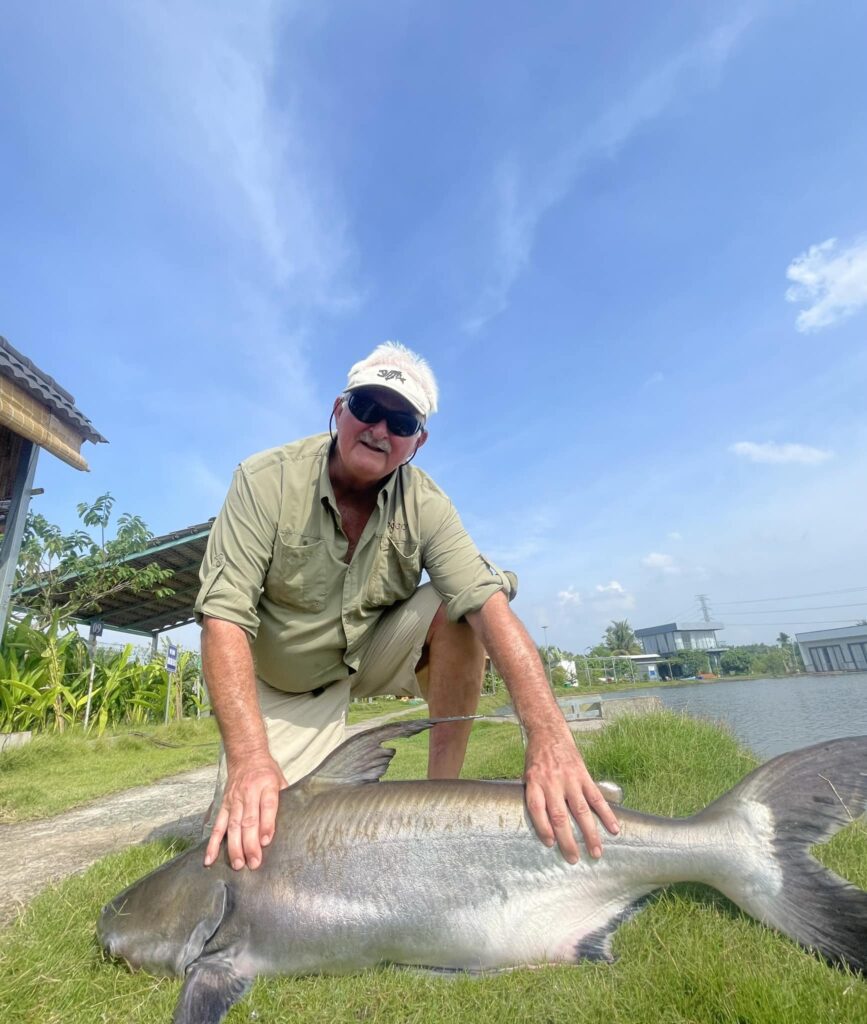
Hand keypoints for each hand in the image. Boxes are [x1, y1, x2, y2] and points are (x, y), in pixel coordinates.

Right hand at [204, 756, 287, 870]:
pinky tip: (210, 858)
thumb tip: (293, 822)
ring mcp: (233, 800)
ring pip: (232, 825)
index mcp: (266, 785)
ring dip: (234, 846)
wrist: (246, 756)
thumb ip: (285, 798)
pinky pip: (217, 825)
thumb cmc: (267, 772)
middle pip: (248, 820)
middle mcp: (248, 793)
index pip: (267, 806)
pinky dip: (213, 843)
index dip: (267, 824)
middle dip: (250, 843)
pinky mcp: (223, 805)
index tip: (266, 842)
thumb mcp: (281, 779)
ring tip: (238, 864)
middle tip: (254, 863)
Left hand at [523, 726, 619, 862]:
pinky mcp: (584, 776)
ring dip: (590, 833)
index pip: (537, 809)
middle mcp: (552, 783)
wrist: (549, 733)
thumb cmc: (536, 759)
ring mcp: (570, 780)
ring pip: (581, 810)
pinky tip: (614, 829)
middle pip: (559, 816)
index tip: (551, 844)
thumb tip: (541, 826)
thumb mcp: (527, 775)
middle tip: (574, 859)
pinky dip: (606, 814)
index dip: (543, 828)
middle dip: (567, 840)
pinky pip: (597, 797)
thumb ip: (534, 797)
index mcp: (534, 783)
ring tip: (596, 852)